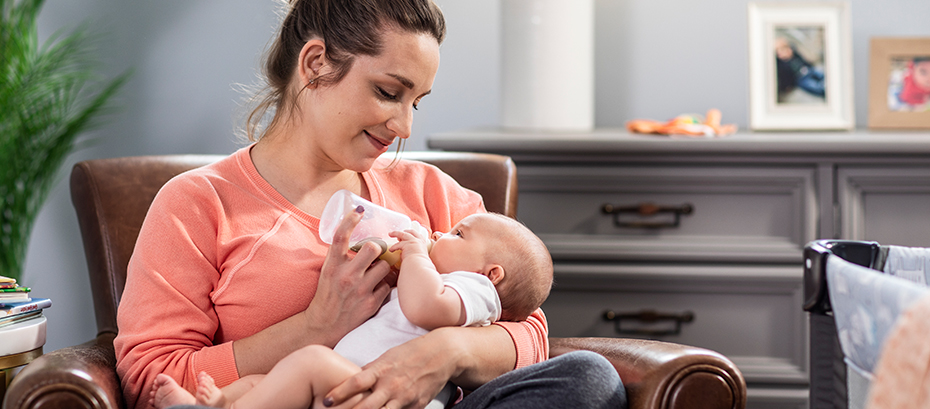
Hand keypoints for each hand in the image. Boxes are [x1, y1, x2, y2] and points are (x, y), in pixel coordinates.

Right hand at [307, 206, 392, 343]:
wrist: (324, 325)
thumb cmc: (327, 295)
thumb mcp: (328, 271)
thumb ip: (342, 257)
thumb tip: (359, 238)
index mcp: (332, 266)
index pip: (340, 237)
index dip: (350, 220)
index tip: (359, 210)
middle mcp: (346, 276)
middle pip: (373, 248)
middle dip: (377, 248)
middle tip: (375, 254)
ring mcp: (360, 290)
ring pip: (385, 267)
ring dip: (382, 268)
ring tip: (374, 275)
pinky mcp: (371, 304)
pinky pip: (387, 286)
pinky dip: (383, 286)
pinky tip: (375, 290)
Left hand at [324, 329, 459, 408]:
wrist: (442, 354)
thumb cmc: (411, 353)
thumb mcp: (388, 357)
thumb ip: (371, 371)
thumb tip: (353, 380)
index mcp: (381, 369)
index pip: (356, 382)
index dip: (339, 392)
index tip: (326, 401)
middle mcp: (391, 385)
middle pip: (365, 406)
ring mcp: (404, 398)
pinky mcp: (416, 406)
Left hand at [388, 227, 430, 261]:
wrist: (419, 266)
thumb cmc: (419, 264)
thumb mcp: (417, 256)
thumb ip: (410, 253)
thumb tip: (402, 253)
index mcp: (423, 244)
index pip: (419, 235)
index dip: (413, 234)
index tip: (408, 233)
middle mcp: (419, 241)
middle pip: (411, 232)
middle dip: (405, 231)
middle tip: (399, 233)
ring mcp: (413, 241)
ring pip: (403, 234)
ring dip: (396, 233)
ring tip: (390, 234)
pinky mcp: (406, 244)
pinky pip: (398, 244)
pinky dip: (393, 247)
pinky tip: (390, 250)